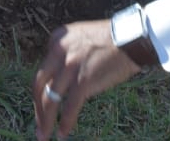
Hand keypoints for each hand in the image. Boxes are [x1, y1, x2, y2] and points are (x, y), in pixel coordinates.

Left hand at [32, 19, 142, 139]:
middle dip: (37, 108)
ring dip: (45, 121)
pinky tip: (63, 133)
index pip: (43, 70)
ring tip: (43, 136)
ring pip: (50, 98)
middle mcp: (58, 51)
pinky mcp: (83, 80)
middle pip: (39, 85)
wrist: (132, 38)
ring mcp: (70, 66)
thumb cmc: (112, 40)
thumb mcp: (81, 38)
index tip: (44, 104)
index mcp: (57, 40)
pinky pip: (70, 106)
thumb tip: (62, 79)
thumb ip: (68, 53)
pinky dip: (66, 122)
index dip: (41, 91)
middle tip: (37, 125)